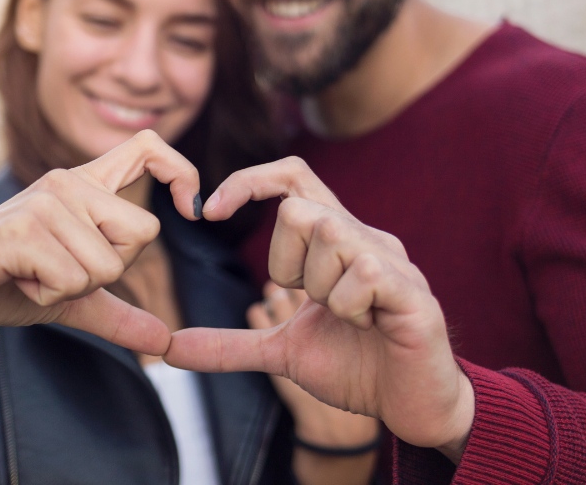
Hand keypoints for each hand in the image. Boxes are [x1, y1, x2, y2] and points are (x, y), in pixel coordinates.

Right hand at [0, 130, 200, 355]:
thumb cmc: (2, 283)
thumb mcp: (71, 298)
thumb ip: (118, 312)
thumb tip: (165, 339)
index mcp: (84, 185)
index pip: (148, 147)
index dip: (181, 171)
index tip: (191, 210)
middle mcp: (67, 181)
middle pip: (143, 232)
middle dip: (109, 271)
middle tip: (58, 269)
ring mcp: (44, 201)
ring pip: (107, 265)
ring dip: (71, 287)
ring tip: (31, 273)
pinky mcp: (22, 230)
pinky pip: (72, 279)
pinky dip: (46, 295)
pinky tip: (16, 278)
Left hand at [164, 157, 474, 458]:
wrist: (415, 408)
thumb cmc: (359, 369)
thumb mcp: (283, 352)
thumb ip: (231, 343)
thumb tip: (170, 348)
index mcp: (337, 242)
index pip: (292, 177)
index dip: (248, 181)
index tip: (209, 211)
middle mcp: (366, 239)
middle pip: (299, 209)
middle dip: (287, 263)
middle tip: (311, 302)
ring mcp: (392, 262)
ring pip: (329, 234)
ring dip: (321, 289)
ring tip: (346, 320)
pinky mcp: (412, 291)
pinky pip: (362, 275)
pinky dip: (350, 310)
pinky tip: (369, 329)